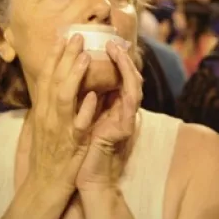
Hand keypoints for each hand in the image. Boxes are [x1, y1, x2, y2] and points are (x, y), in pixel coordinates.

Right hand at [25, 34, 94, 191]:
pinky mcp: (70, 143)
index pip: (45, 76)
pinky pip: (77, 125)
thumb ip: (51, 105)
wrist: (44, 184)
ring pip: (63, 97)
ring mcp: (58, 128)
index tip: (61, 36)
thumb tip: (57, 84)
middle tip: (76, 36)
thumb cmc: (49, 153)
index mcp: (42, 109)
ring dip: (74, 76)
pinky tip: (92, 97)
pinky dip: (84, 110)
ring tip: (85, 57)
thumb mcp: (46, 124)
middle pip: (53, 80)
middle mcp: (47, 115)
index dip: (53, 56)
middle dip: (64, 57)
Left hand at [76, 40, 142, 191]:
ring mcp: (126, 120)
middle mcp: (124, 111)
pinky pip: (126, 107)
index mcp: (115, 106)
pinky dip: (123, 92)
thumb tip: (86, 78)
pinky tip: (115, 82)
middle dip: (123, 58)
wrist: (90, 178)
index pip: (120, 77)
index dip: (117, 59)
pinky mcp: (123, 131)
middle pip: (130, 78)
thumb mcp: (87, 118)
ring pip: (133, 88)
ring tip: (116, 51)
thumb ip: (91, 100)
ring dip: (126, 68)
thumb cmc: (86, 150)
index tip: (107, 41)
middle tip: (113, 41)